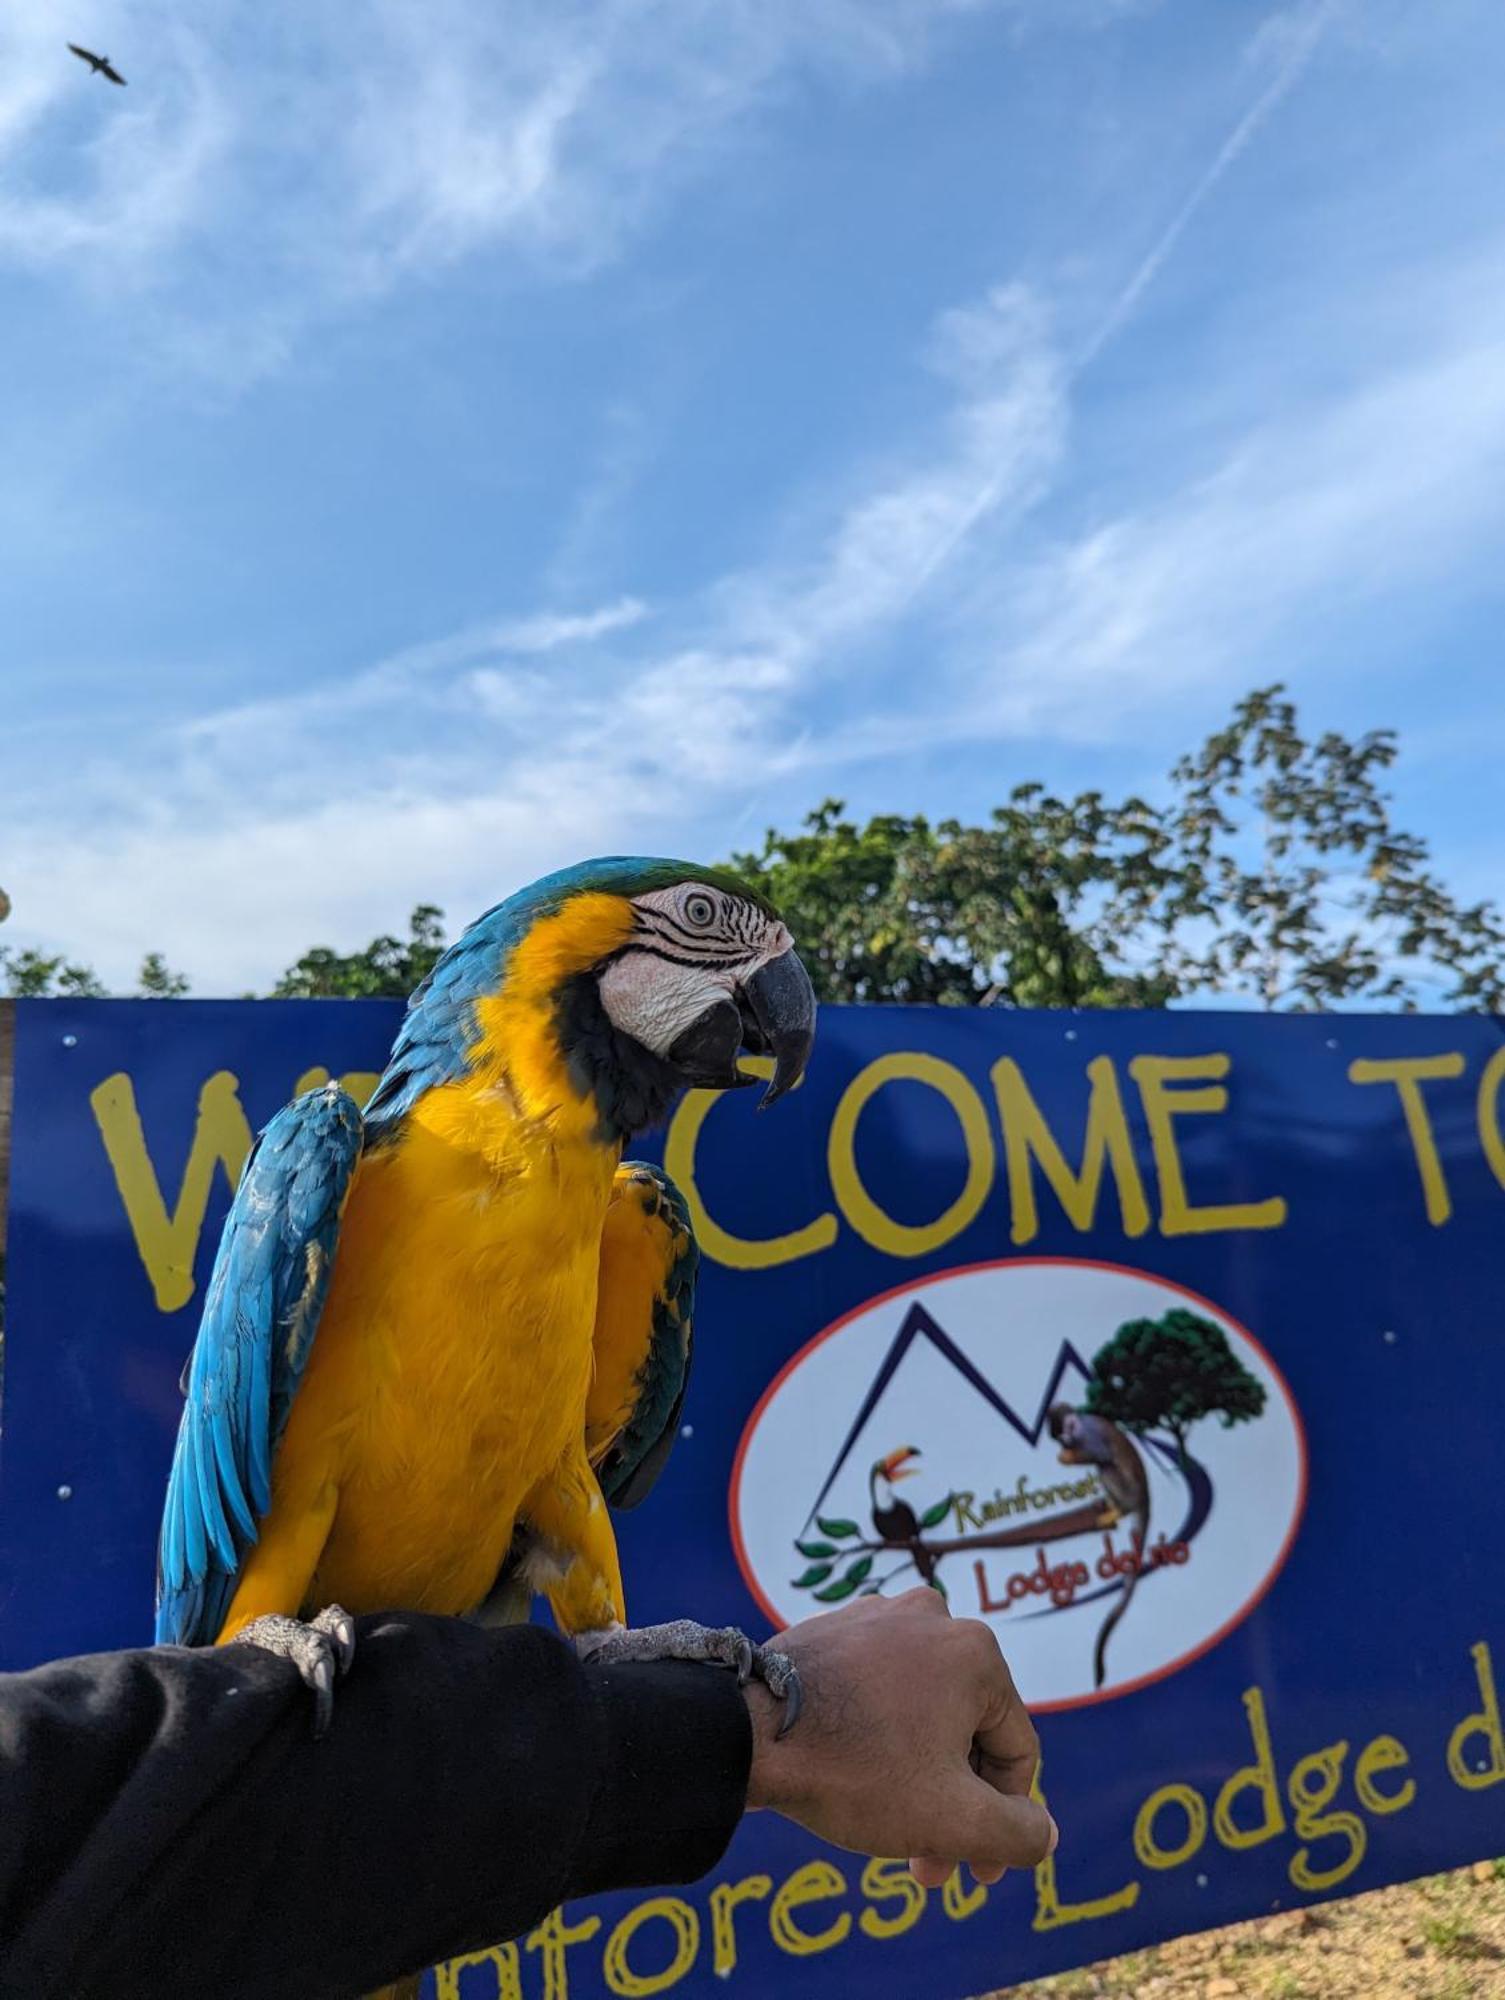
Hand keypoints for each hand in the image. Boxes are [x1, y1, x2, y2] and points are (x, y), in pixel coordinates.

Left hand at [742, 1587, 1055, 1886]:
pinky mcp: (833, 1629)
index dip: (1005, 1821)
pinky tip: (854, 1778)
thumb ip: (1018, 1833)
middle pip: (965, 1731)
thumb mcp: (953, 1819)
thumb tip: (1043, 1832)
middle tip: (927, 1865)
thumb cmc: (855, 1770)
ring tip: (888, 1827)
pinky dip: (878, 1738)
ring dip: (916, 1776)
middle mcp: (932, 1618)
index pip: (1014, 1751)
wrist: (746, 1733)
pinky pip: (877, 1692)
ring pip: (920, 1713)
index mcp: (975, 1652)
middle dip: (953, 1805)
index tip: (976, 1874)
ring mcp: (877, 1617)